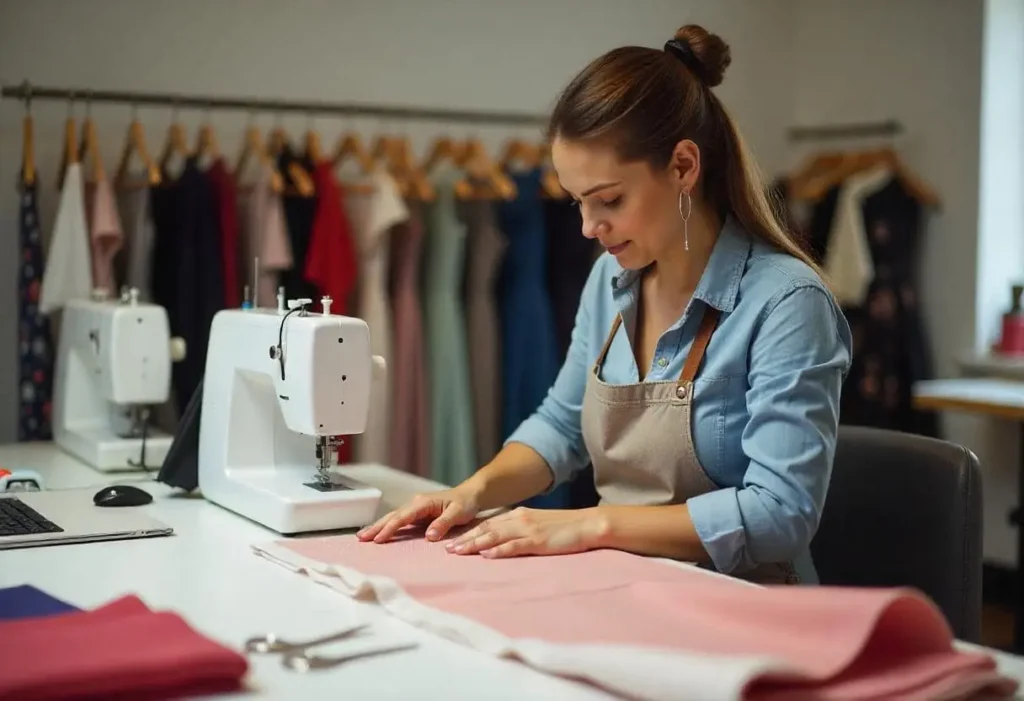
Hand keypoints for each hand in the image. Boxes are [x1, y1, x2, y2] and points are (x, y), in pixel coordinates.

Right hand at [356, 487, 480, 542]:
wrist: (471, 494)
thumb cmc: (465, 503)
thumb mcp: (458, 513)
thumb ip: (443, 523)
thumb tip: (429, 536)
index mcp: (423, 502)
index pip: (403, 517)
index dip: (390, 528)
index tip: (378, 538)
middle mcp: (416, 504)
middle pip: (392, 516)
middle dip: (376, 526)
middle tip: (361, 538)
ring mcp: (415, 509)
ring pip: (393, 517)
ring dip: (378, 526)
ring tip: (362, 536)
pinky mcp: (417, 515)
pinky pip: (399, 521)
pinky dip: (387, 526)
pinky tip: (378, 533)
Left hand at [445, 507, 607, 558]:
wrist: (588, 524)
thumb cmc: (565, 529)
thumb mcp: (539, 525)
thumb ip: (520, 531)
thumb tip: (501, 543)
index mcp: (519, 515)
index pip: (489, 523)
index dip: (469, 532)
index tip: (453, 540)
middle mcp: (519, 519)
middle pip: (486, 529)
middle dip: (465, 539)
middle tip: (447, 549)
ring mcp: (528, 529)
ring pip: (495, 536)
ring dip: (474, 544)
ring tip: (458, 552)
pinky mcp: (538, 541)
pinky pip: (514, 546)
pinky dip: (499, 551)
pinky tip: (486, 556)